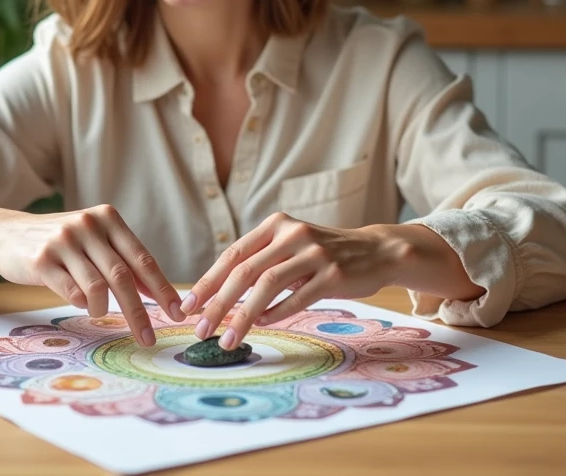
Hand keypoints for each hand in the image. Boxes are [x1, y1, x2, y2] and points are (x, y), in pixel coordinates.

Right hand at [0, 204, 185, 345]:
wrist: (7, 233)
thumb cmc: (59, 242)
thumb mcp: (93, 241)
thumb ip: (123, 261)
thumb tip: (158, 292)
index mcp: (107, 218)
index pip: (142, 258)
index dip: (162, 288)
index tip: (177, 312)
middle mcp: (87, 226)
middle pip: (122, 277)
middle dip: (139, 311)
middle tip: (148, 337)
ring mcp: (63, 242)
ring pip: (98, 287)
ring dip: (104, 309)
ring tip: (100, 313)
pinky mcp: (42, 260)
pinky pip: (72, 292)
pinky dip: (81, 304)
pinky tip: (80, 303)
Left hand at [179, 212, 408, 349]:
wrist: (376, 251)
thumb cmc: (324, 254)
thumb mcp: (291, 246)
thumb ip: (261, 262)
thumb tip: (219, 297)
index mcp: (276, 225)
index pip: (233, 255)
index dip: (208, 282)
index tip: (189, 307)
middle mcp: (292, 234)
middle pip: (245, 272)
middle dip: (218, 303)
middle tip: (201, 329)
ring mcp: (314, 253)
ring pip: (267, 285)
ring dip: (243, 316)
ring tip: (228, 339)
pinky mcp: (333, 274)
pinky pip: (297, 298)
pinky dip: (275, 314)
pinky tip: (261, 326)